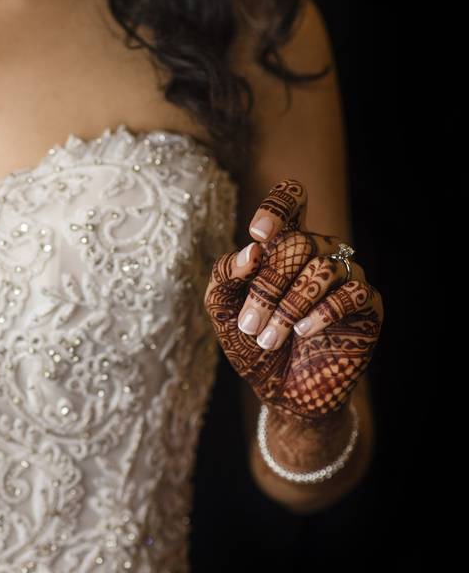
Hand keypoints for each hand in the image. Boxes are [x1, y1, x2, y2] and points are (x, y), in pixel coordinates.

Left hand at [203, 178, 383, 420]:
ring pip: (322, 270)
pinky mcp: (367, 305)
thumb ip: (225, 275)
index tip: (259, 234)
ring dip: (288, 307)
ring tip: (269, 338)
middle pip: (298, 243)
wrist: (279, 390)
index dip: (279, 207)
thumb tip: (253, 249)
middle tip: (250, 325)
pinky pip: (352, 293)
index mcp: (283, 244)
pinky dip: (321, 313)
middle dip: (267, 286)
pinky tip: (304, 333)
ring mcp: (345, 276)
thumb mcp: (222, 308)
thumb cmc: (250, 341)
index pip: (293, 199)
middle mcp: (318, 252)